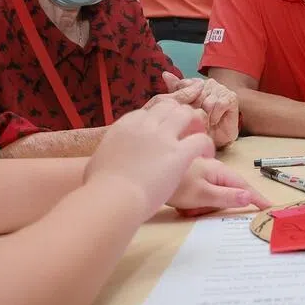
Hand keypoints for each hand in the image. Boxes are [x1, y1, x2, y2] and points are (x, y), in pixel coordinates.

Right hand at [85, 101, 213, 218]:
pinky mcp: (179, 153)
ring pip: (187, 115)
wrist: (112, 197)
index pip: (148, 112)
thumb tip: (102, 161)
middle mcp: (145, 125)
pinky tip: (206, 157)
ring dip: (195, 125)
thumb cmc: (100, 186)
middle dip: (179, 117)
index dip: (160, 120)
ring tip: (198, 141)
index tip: (164, 132)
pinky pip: (201, 139)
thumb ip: (106, 155)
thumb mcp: (97, 161)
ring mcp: (163, 137)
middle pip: (169, 107)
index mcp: (125, 125)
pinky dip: (206, 146)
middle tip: (186, 132)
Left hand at [149, 72, 239, 148]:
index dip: (184, 104)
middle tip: (195, 121)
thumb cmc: (199, 125)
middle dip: (194, 112)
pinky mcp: (231, 97)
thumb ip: (175, 92)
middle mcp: (208, 83)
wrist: (218, 137)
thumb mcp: (182, 110)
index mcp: (195, 84)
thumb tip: (165, 74)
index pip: (184, 86)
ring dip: (205, 117)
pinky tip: (214, 121)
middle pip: (195, 96)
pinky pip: (219, 104)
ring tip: (205, 123)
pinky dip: (215, 116)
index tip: (185, 114)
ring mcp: (220, 88)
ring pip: (207, 101)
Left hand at [169, 157, 271, 216]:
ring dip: (200, 205)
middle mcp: (211, 168)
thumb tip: (249, 197)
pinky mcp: (189, 175)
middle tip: (197, 211)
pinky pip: (199, 193)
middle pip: (225, 192)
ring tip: (185, 208)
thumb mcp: (203, 195)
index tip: (268, 206)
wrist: (142, 179)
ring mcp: (200, 171)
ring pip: (211, 194)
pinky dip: (192, 202)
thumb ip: (227, 196)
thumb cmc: (175, 186)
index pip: (243, 185)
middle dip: (214, 206)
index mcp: (218, 171)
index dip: (256, 196)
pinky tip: (179, 203)